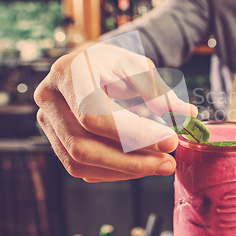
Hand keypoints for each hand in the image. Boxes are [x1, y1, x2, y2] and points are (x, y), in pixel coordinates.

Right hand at [34, 41, 196, 181]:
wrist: (91, 65)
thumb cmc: (114, 64)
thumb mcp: (138, 67)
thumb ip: (159, 91)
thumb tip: (187, 114)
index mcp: (68, 73)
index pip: (93, 114)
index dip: (132, 134)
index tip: (169, 140)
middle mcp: (50, 99)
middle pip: (83, 146)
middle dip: (130, 160)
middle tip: (168, 162)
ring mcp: (48, 123)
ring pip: (80, 163)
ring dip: (124, 170)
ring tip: (160, 165)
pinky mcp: (56, 141)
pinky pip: (82, 168)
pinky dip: (114, 172)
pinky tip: (142, 165)